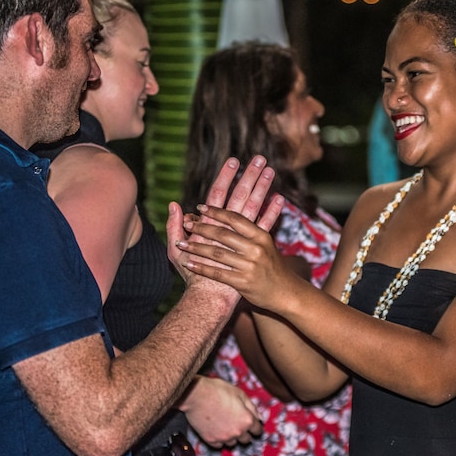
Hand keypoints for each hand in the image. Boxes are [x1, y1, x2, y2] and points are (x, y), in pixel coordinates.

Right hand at [167, 156, 282, 281]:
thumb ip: (174, 227)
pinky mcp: (254, 249)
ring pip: (253, 207)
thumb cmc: (192, 274)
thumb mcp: (177, 251)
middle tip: (259, 159)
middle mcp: (227, 227)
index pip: (218, 195)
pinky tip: (280, 198)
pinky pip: (265, 227)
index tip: (233, 161)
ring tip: (271, 171)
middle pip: (239, 196)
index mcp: (208, 224)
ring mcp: (242, 238)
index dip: (225, 177)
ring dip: (262, 188)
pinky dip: (272, 212)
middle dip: (249, 176)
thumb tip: (174, 205)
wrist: (210, 296)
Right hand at [178, 375, 262, 447]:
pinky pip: (219, 445)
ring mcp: (223, 438)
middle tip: (237, 423)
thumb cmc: (218, 391)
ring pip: (232, 443)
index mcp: (247, 420)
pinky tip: (216, 430)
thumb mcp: (240, 394)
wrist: (197, 395)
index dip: (255, 427)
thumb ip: (252, 407)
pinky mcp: (210, 440)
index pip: (257, 430)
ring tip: (225, 425)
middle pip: (246, 439)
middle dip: (244, 432)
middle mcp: (237, 432)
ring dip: (232, 436)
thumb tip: (259, 418)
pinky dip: (219, 440)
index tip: (252, 425)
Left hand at [180, 205, 297, 311]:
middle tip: (187, 224)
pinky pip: (217, 273)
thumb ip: (248, 229)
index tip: (200, 207)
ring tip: (181, 244)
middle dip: (201, 228)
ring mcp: (249, 266)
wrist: (286, 292)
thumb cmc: (272, 266)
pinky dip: (201, 267)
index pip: (234, 219)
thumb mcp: (266, 243)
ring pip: (217, 254)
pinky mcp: (243, 283)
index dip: (216, 212)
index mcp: (261, 235)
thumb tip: (229, 212)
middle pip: (223, 234)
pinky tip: (188, 263)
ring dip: (196, 248)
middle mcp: (256, 249)